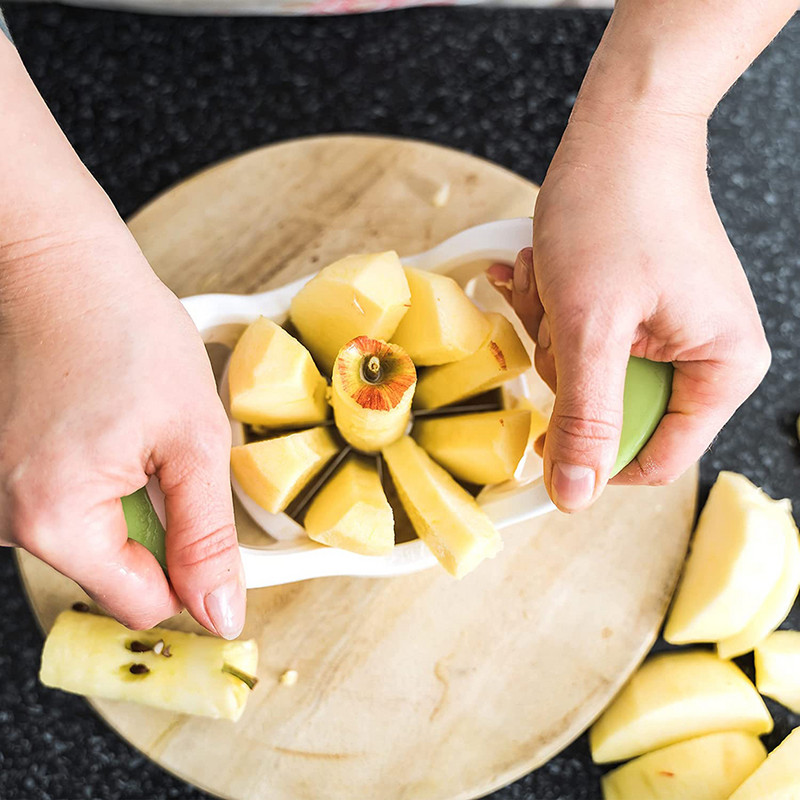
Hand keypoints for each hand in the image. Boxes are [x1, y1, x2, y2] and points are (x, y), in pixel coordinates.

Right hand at [0, 226, 244, 635]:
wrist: (64, 269)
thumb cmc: (127, 334)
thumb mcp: (193, 439)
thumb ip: (205, 537)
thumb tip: (219, 614)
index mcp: (52, 517)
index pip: (140, 602)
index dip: (188, 575)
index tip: (206, 532)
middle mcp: (4, 516)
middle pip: (112, 570)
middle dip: (154, 524)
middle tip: (164, 456)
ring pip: (90, 537)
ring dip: (126, 500)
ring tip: (129, 432)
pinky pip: (64, 505)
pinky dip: (96, 481)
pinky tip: (101, 429)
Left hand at [489, 109, 769, 512]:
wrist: (620, 127)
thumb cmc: (617, 210)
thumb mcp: (591, 327)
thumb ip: (586, 417)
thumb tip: (575, 495)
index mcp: (721, 371)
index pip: (654, 459)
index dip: (594, 457)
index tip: (545, 435)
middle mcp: (704, 357)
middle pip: (613, 415)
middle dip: (567, 368)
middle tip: (560, 315)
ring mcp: (669, 331)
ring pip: (587, 376)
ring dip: (553, 332)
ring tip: (552, 280)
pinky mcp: (638, 309)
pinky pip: (583, 339)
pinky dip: (553, 312)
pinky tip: (543, 272)